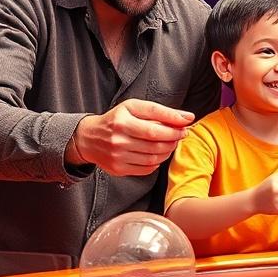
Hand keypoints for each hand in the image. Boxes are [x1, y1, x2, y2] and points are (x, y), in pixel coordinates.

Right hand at [67, 99, 193, 175]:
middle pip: (156, 143)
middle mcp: (118, 139)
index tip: (187, 123)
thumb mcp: (134, 107)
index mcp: (122, 121)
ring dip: (168, 150)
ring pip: (153, 158)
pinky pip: (146, 169)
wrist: (89, 138)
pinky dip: (157, 162)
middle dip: (174, 138)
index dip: (174, 127)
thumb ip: (160, 111)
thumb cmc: (116, 119)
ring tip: (171, 142)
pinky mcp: (118, 169)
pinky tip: (158, 153)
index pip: (154, 127)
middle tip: (181, 133)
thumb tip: (188, 117)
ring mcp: (117, 156)